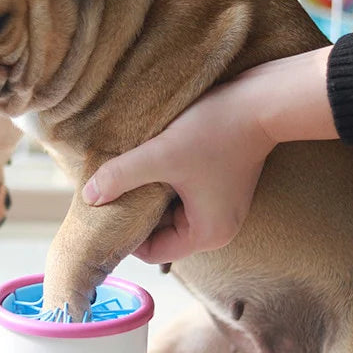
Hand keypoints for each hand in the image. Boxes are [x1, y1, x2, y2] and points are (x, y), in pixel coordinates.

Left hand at [81, 47, 335, 263]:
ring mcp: (224, 209)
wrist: (263, 101)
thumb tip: (89, 196)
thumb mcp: (161, 155)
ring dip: (152, 195)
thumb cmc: (215, 131)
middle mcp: (218, 230)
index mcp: (206, 234)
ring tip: (133, 171)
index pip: (153, 252)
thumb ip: (121, 176)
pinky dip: (168, 184)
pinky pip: (185, 197)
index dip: (127, 233)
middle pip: (162, 233)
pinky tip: (155, 162)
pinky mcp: (224, 189)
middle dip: (138, 211)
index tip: (107, 209)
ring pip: (171, 212)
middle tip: (115, 187)